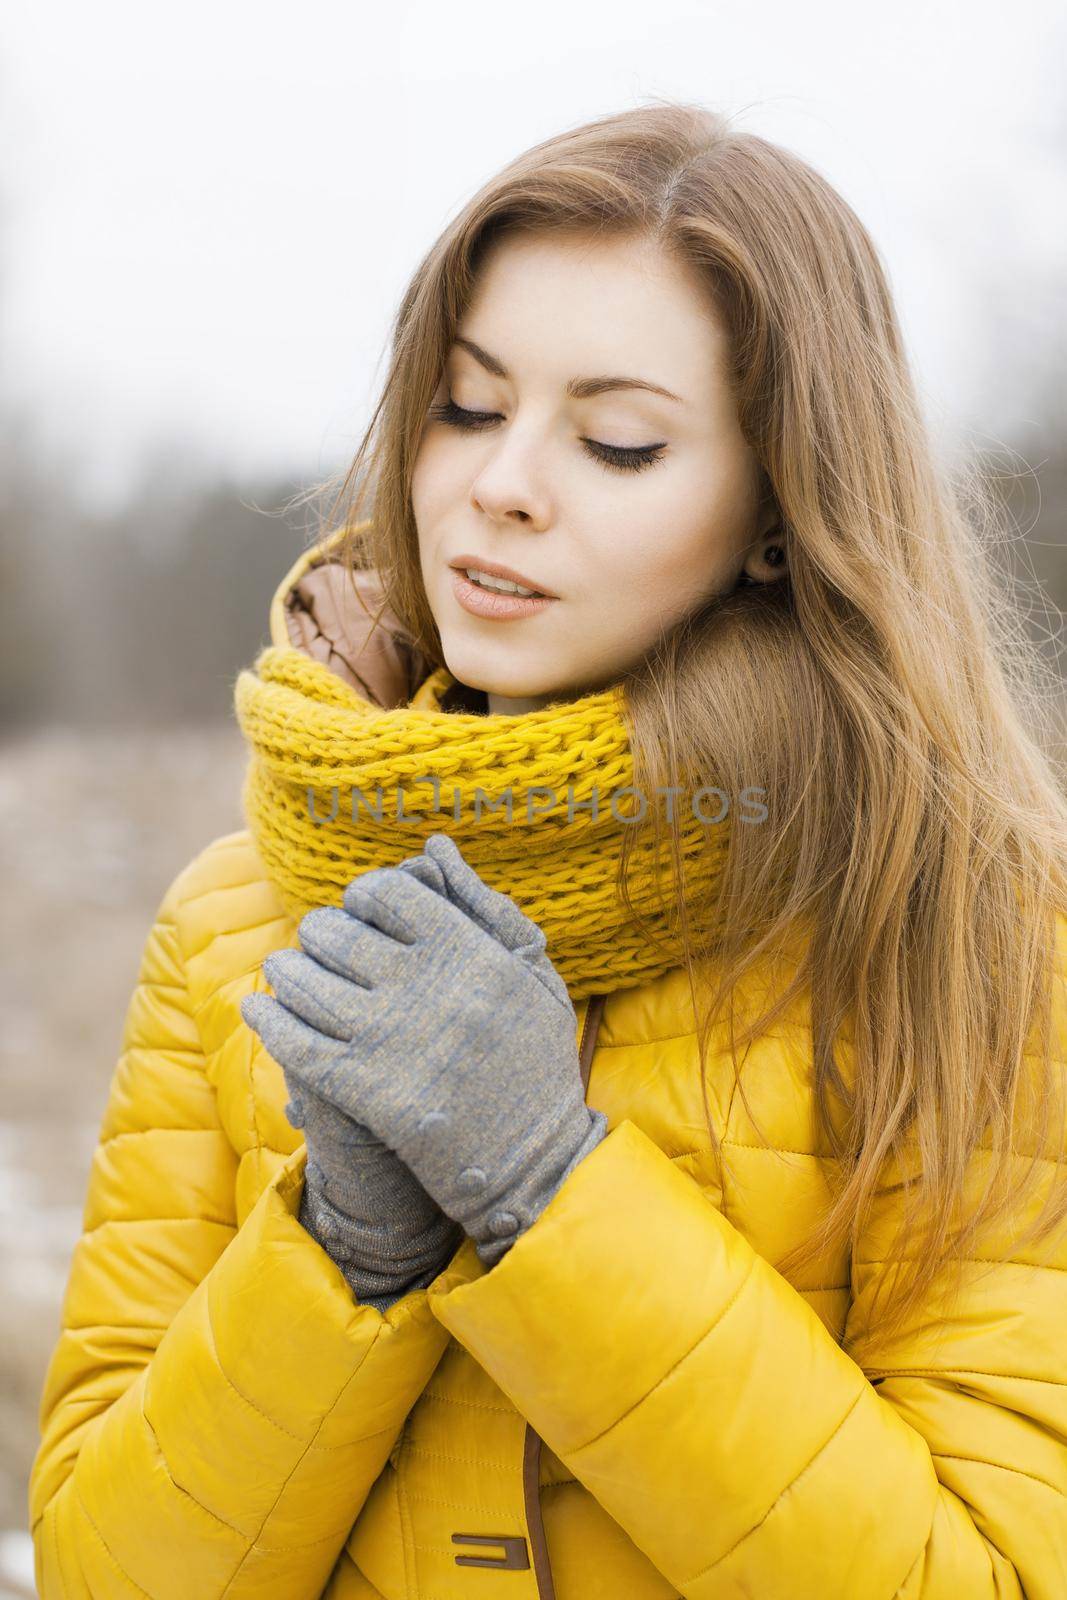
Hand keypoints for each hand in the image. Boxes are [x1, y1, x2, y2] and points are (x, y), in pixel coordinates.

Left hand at [241, 833, 607, 1264]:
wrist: (538, 1163)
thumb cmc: (538, 1062)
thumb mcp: (532, 974)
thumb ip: (482, 907)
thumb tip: (432, 849)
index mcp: (469, 950)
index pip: (385, 893)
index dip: (362, 897)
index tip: (359, 911)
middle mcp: (426, 987)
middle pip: (336, 933)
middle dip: (319, 934)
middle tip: (316, 944)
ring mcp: (391, 1039)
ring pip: (304, 982)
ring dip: (285, 972)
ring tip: (285, 972)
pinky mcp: (365, 1092)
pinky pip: (293, 1042)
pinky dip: (267, 1020)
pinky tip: (259, 1012)